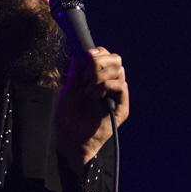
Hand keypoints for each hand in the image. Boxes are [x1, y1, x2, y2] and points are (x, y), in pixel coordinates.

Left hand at [56, 47, 129, 167]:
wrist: (72, 139)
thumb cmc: (68, 119)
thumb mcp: (69, 90)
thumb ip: (76, 72)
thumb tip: (78, 53)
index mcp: (97, 79)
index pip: (106, 56)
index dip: (99, 52)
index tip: (87, 55)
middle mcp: (109, 85)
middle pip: (116, 59)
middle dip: (99, 62)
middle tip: (87, 77)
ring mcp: (116, 95)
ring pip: (119, 69)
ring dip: (100, 76)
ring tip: (88, 91)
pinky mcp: (122, 106)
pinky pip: (121, 85)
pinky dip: (106, 86)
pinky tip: (95, 97)